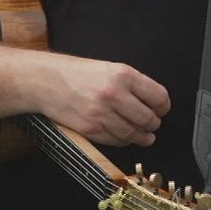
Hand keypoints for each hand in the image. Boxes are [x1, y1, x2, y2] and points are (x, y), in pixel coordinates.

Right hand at [38, 55, 169, 147]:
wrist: (46, 81)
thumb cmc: (78, 73)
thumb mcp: (110, 68)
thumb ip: (133, 83)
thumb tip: (154, 101)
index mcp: (123, 75)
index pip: (158, 96)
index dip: (163, 106)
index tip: (162, 109)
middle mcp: (114, 94)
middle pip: (148, 118)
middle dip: (154, 124)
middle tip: (153, 124)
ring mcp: (101, 113)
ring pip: (133, 133)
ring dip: (142, 137)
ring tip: (146, 136)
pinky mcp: (90, 129)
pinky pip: (115, 141)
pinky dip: (124, 141)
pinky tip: (126, 138)